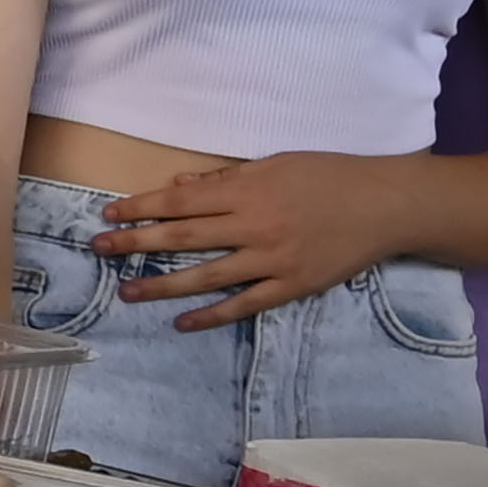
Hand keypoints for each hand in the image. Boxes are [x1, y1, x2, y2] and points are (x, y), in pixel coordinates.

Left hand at [81, 154, 402, 331]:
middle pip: (183, 237)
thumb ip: (225, 179)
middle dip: (136, 243)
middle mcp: (255, 225)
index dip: (140, 208)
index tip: (108, 214)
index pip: (180, 202)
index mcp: (248, 190)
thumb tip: (177, 187)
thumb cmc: (330, 176)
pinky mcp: (292, 286)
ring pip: (206, 276)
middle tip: (99, 250)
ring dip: (162, 285)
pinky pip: (245, 304)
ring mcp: (273, 259)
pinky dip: (212, 315)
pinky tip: (182, 322)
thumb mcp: (276, 164)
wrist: (388, 205)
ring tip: (127, 291)